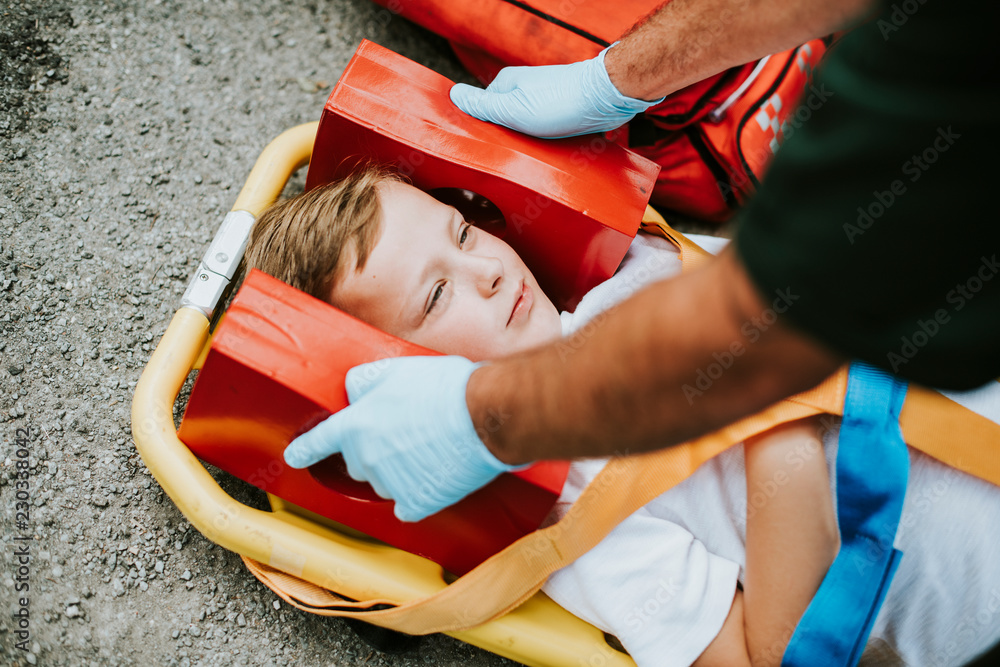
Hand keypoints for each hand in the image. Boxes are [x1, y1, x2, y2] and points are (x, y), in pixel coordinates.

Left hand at [283, 356, 517, 521]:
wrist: (483, 415)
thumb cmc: (445, 387)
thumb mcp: (396, 368)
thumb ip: (365, 381)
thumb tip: (353, 390)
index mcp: (356, 424)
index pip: (319, 440)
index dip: (306, 449)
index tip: (294, 457)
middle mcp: (366, 457)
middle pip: (359, 461)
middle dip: (376, 449)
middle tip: (409, 432)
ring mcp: (390, 483)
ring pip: (385, 482)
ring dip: (399, 470)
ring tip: (430, 448)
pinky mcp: (417, 502)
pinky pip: (408, 504)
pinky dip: (417, 494)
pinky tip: (434, 475)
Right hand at [449, 46, 663, 137]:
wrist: (606, 98)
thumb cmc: (562, 102)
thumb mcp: (513, 109)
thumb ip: (483, 106)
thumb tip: (453, 95)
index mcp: (506, 85)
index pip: (482, 111)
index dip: (482, 131)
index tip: (485, 148)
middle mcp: (524, 90)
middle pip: (505, 122)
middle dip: (508, 141)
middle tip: (512, 157)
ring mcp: (544, 101)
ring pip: (527, 130)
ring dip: (530, 146)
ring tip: (534, 159)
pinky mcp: (562, 113)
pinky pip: (547, 134)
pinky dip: (548, 145)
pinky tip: (551, 155)